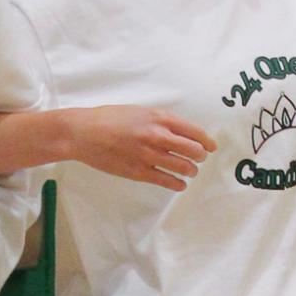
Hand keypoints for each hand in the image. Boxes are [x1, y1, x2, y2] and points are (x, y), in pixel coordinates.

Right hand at [61, 106, 215, 189]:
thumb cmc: (109, 119)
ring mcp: (148, 155)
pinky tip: (179, 184)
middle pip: (193, 150)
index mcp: (159, 118)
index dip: (207, 141)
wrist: (84, 133)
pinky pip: (166, 181)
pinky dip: (177, 184)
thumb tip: (179, 131)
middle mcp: (157, 136)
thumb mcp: (139, 111)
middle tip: (199, 159)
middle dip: (200, 156)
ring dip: (190, 170)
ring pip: (182, 167)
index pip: (194, 131)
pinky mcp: (138, 172)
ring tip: (190, 171)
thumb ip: (160, 120)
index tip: (211, 147)